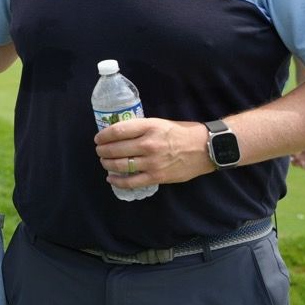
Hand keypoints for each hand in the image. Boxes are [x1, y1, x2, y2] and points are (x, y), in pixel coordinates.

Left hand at [94, 117, 213, 188]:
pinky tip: (111, 178)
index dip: (103, 135)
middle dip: (102, 150)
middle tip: (99, 151)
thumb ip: (141, 128)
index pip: (118, 131)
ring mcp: (152, 162)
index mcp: (149, 127)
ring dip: (107, 164)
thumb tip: (120, 133)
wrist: (205, 148)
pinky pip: (131, 181)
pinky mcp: (156, 176)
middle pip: (115, 148)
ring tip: (104, 162)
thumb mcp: (160, 123)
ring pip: (120, 165)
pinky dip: (117, 181)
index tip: (98, 138)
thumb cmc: (183, 132)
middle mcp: (148, 144)